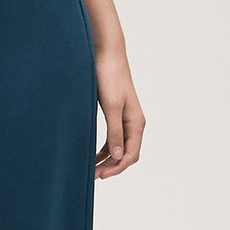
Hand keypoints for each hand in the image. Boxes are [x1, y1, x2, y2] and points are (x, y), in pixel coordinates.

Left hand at [94, 47, 143, 179]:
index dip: (117, 168)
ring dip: (107, 159)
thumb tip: (119, 156)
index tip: (100, 175)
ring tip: (92, 169)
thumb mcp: (111, 107)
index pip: (131, 155)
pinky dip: (105, 148)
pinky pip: (113, 138)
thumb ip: (115, 132)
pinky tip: (93, 154)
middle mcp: (134, 123)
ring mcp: (125, 118)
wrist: (106, 54)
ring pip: (120, 147)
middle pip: (127, 154)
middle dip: (112, 166)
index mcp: (136, 123)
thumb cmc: (109, 77)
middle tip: (93, 176)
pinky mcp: (116, 113)